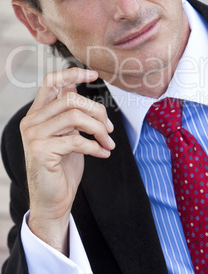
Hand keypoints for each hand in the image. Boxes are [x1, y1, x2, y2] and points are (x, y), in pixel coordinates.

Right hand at [20, 68, 114, 253]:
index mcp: (37, 113)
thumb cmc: (63, 166)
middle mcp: (31, 121)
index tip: (94, 74)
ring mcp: (33, 135)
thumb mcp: (67, 133)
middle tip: (110, 129)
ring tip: (108, 142)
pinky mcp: (41, 151)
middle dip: (97, 112)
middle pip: (70, 99)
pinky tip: (103, 153)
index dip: (72, 74)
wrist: (53, 199)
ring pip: (75, 117)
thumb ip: (68, 112)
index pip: (51, 81)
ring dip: (99, 130)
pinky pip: (77, 140)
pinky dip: (95, 146)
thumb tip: (74, 86)